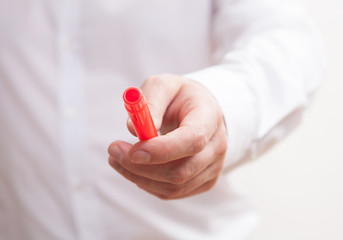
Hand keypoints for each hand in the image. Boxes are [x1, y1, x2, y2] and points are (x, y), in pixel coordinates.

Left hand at [108, 74, 227, 199]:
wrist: (200, 111)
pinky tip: (135, 168)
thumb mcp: (163, 85)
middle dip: (142, 167)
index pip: (192, 140)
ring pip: (174, 186)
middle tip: (113, 151)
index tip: (132, 151)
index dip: (162, 150)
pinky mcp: (203, 181)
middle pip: (182, 170)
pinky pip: (171, 192)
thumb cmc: (179, 97)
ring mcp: (213, 167)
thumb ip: (151, 101)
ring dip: (139, 176)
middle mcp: (216, 146)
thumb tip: (133, 129)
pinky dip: (147, 183)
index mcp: (209, 117)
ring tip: (117, 158)